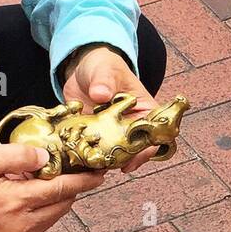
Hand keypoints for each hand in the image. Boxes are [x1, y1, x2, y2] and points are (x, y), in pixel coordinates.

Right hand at [0, 143, 105, 231]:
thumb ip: (14, 157)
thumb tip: (45, 157)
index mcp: (15, 202)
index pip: (62, 189)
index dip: (84, 179)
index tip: (100, 170)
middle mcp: (21, 225)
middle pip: (63, 205)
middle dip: (75, 187)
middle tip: (80, 168)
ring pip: (52, 216)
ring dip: (59, 197)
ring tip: (56, 175)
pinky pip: (39, 223)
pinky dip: (44, 207)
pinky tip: (34, 191)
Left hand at [64, 44, 157, 173]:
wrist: (83, 69)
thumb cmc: (103, 66)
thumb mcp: (106, 70)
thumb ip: (104, 81)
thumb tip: (101, 94)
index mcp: (145, 113)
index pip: (152, 139)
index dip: (144, 153)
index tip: (129, 162)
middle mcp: (131, 128)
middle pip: (132, 153)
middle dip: (119, 161)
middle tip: (105, 165)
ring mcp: (113, 135)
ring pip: (112, 156)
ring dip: (102, 162)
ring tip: (90, 165)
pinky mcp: (95, 137)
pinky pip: (93, 151)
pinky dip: (87, 156)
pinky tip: (78, 159)